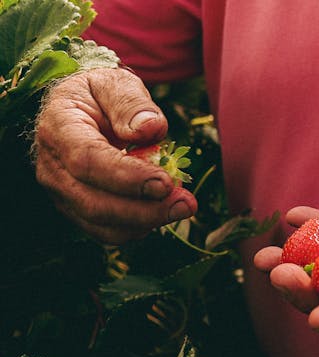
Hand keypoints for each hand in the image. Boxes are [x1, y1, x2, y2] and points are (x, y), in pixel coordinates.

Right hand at [34, 68, 196, 244]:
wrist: (80, 110)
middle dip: (144, 210)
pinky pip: (107, 232)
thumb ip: (131, 103)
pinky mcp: (76, 209)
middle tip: (186, 204)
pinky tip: (163, 210)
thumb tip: (151, 129)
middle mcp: (52, 166)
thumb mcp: (114, 83)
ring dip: (146, 223)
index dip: (128, 177)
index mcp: (59, 127)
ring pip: (101, 224)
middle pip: (94, 202)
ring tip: (182, 207)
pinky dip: (139, 227)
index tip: (166, 182)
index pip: (87, 160)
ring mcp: (61, 192)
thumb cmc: (100, 95)